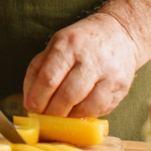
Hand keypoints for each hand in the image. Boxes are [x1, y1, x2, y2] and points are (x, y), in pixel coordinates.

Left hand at [22, 12, 139, 117]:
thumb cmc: (80, 42)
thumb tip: (29, 99)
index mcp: (68, 45)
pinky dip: (85, 115)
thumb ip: (38, 69)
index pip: (49, 77)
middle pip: (67, 95)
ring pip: (85, 107)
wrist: (120, 33)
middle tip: (45, 116)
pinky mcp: (121, 87)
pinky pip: (100, 110)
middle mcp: (90, 58)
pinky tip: (77, 111)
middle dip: (52, 111)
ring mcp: (108, 74)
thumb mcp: (55, 45)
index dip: (38, 98)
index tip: (32, 108)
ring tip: (60, 115)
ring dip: (69, 117)